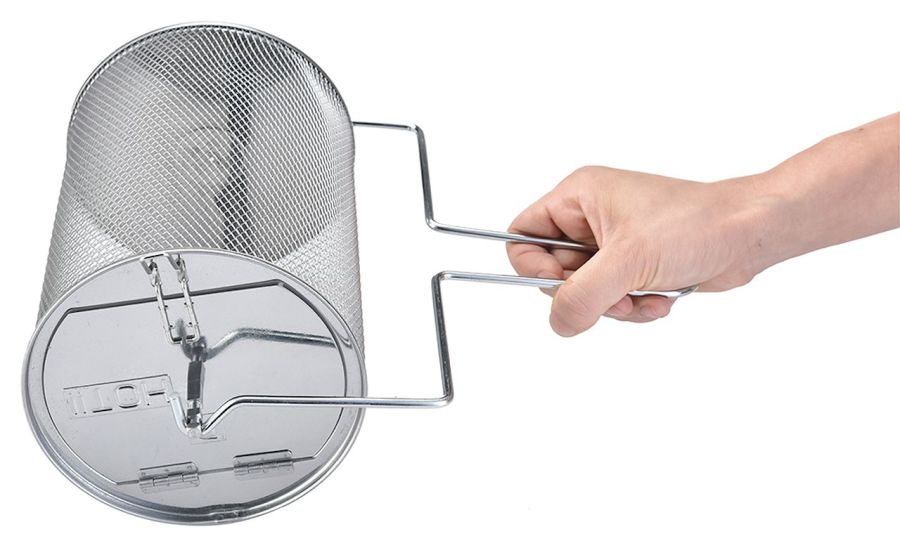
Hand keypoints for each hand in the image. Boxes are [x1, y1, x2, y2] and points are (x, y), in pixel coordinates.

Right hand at [507, 167, 768, 335]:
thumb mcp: (628, 260)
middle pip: (554, 272)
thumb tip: (559, 323)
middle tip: (617, 294)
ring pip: (584, 293)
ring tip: (646, 297)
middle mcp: (589, 218)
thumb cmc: (695, 223)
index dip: (533, 266)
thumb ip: (582, 296)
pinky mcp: (632, 265)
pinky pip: (611, 300)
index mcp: (577, 197)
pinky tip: (661, 299)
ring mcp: (611, 244)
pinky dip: (634, 307)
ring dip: (615, 305)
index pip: (521, 235)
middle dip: (587, 294)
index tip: (565, 284)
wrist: (747, 233)